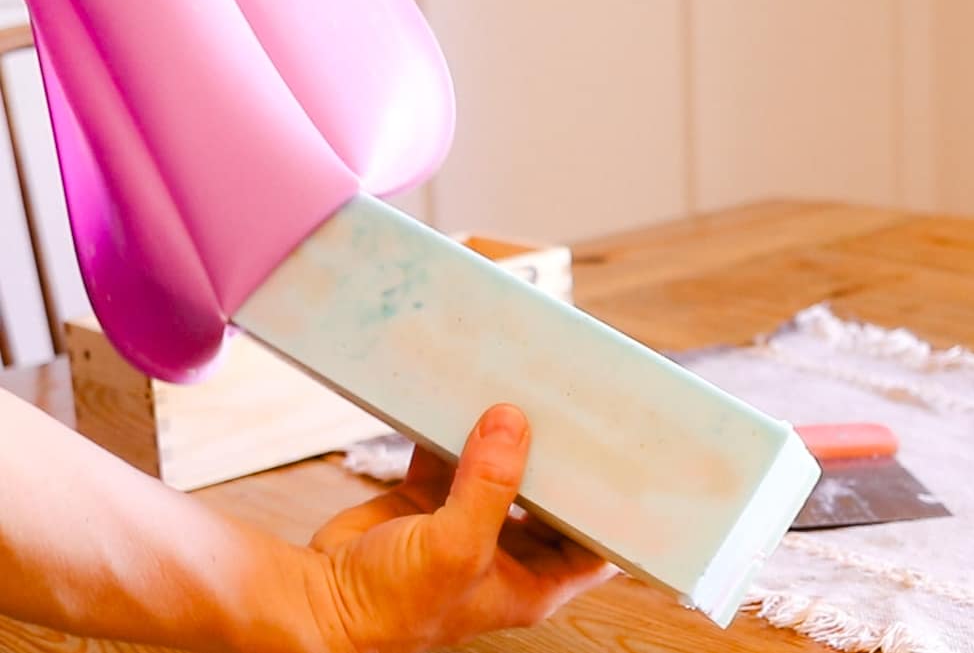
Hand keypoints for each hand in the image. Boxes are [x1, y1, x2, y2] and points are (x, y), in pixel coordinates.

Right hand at [304, 404, 614, 652]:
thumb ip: (488, 485)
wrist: (316, 604)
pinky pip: (449, 453)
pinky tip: (464, 394)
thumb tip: (512, 421)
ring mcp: (463, 523)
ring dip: (508, 436)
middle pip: (551, 497)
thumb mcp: (456, 548)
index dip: (616, 511)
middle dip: (563, 458)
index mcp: (530, 582)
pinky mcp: (425, 500)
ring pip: (500, 469)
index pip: (594, 546)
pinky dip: (453, 427)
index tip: (634, 464)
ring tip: (528, 390)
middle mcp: (503, 553)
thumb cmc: (392, 606)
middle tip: (582, 410)